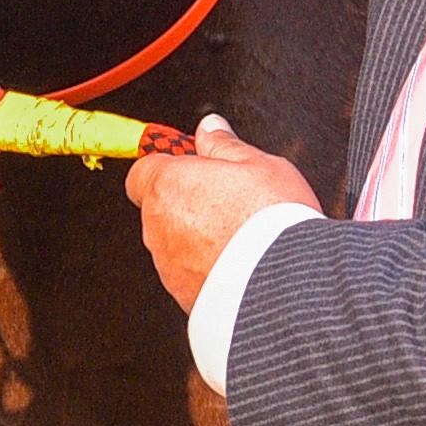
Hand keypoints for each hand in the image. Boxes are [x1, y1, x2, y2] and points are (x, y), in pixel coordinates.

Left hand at [122, 116, 320, 313]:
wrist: (283, 287)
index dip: (169, 167)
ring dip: (197, 238)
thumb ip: (224, 145)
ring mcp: (169, 266)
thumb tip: (210, 128)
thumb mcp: (258, 164)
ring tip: (239, 236)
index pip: (143, 171)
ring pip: (174, 243)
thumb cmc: (270, 220)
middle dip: (187, 203)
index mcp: (168, 185)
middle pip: (160, 207)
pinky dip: (206, 268)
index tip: (193, 168)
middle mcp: (158, 227)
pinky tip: (239, 264)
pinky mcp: (183, 297)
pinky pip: (188, 275)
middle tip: (226, 201)